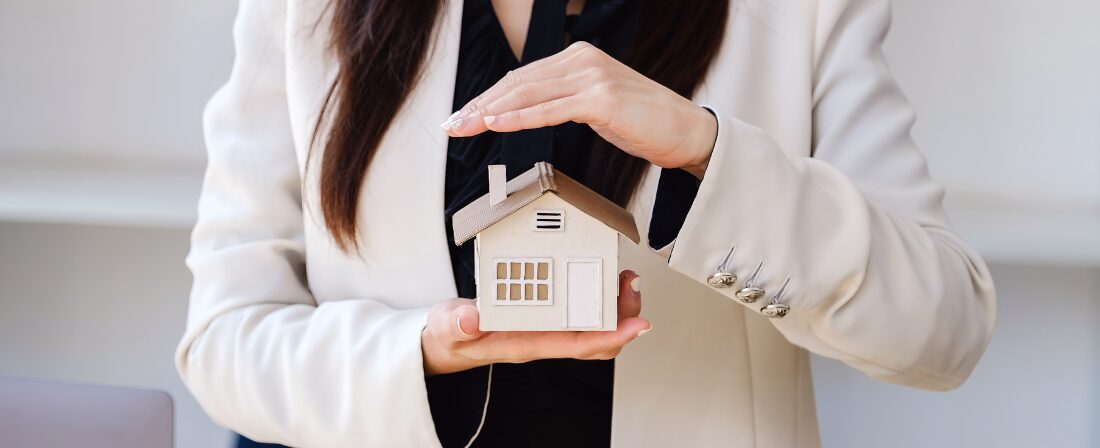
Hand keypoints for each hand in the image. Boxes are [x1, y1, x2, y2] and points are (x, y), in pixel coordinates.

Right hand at [422, 270, 650, 375]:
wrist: (446, 340)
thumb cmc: (451, 335)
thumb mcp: (448, 328)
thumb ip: (458, 324)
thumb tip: (471, 318)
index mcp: (525, 344)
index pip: (576, 345)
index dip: (611, 335)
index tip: (637, 324)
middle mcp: (542, 339)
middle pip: (597, 339)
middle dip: (623, 317)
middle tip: (632, 285)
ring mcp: (545, 328)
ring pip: (594, 326)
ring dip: (615, 306)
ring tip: (625, 279)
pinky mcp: (544, 314)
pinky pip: (580, 312)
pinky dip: (598, 296)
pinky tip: (602, 277)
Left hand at [440, 41, 716, 178]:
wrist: (686, 131)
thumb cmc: (644, 122)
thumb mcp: (595, 105)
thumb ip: (563, 101)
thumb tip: (523, 112)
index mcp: (579, 58)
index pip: (522, 77)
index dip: (488, 96)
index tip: (463, 114)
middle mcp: (583, 61)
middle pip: (518, 83)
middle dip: (480, 105)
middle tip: (453, 123)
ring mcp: (592, 77)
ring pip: (529, 94)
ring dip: (491, 112)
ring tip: (466, 126)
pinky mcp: (601, 99)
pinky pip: (551, 110)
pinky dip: (520, 117)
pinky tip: (498, 124)